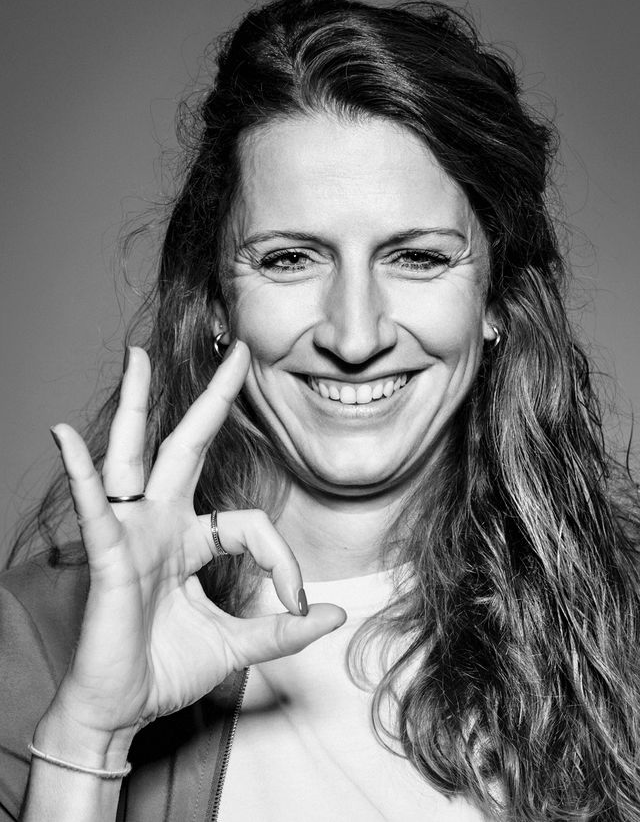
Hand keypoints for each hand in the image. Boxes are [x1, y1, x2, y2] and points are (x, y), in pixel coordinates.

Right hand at [39, 342, 345, 761]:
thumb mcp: (239, 645)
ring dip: (132, 406)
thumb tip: (337, 616)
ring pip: (133, 457)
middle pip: (186, 447)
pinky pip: (95, 510)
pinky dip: (82, 474)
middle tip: (237, 352)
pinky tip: (64, 437)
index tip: (299, 602)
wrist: (122, 713)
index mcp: (191, 540)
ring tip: (134, 358)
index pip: (249, 523)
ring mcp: (132, 535)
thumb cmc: (167, 671)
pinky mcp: (108, 557)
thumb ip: (284, 630)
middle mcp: (161, 526)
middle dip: (212, 400)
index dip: (283, 560)